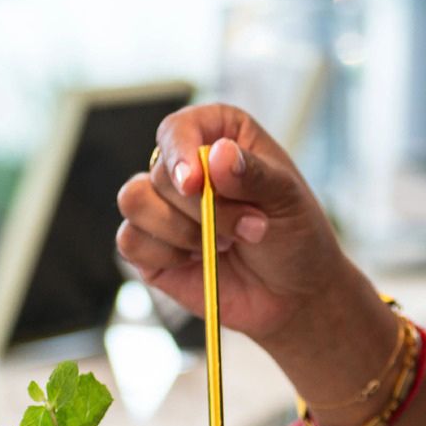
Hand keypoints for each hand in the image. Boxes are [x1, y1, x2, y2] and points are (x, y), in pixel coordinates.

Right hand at [116, 103, 366, 351]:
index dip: (180, 153)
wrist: (294, 296)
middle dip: (204, 209)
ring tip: (224, 246)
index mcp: (216, 136)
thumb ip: (254, 174)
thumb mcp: (288, 199)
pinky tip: (199, 262)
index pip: (177, 130)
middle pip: (159, 173)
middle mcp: (184, 166)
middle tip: (249, 230)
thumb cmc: (295, 237)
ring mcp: (163, 208)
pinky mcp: (151, 249)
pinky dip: (165, 255)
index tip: (195, 181)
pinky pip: (130, 241)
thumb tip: (217, 156)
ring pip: (134, 201)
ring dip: (182, 231)